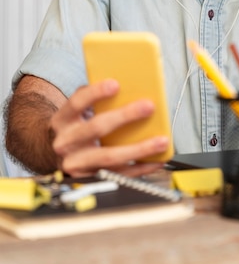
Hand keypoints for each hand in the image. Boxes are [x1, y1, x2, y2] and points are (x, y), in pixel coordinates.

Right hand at [50, 79, 169, 176]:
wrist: (53, 157)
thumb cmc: (74, 128)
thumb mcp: (76, 112)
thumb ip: (94, 99)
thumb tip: (128, 86)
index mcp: (63, 119)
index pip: (77, 102)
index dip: (95, 93)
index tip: (116, 84)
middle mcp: (65, 142)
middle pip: (97, 127)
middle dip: (125, 116)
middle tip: (149, 106)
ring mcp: (76, 163)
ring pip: (110, 157)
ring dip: (139, 149)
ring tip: (162, 141)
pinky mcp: (89, 179)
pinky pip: (118, 175)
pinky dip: (140, 168)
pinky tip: (157, 161)